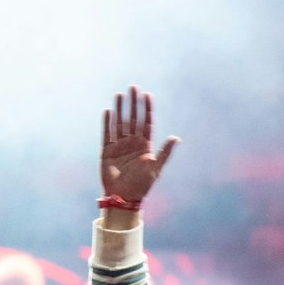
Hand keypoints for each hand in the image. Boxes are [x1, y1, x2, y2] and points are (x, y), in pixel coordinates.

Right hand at [101, 86, 178, 202]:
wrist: (124, 196)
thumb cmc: (142, 185)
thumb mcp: (156, 168)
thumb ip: (164, 152)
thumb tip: (176, 138)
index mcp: (145, 146)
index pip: (146, 123)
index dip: (147, 109)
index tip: (148, 95)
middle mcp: (132, 143)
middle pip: (133, 118)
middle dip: (133, 103)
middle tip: (133, 87)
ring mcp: (119, 146)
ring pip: (120, 122)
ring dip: (120, 108)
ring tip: (120, 94)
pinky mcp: (107, 150)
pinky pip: (107, 133)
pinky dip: (107, 122)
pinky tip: (109, 111)